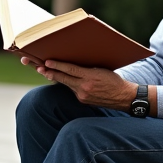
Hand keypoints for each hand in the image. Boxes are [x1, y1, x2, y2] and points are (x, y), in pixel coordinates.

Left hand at [22, 56, 136, 109]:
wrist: (124, 97)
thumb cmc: (114, 80)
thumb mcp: (101, 69)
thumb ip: (86, 68)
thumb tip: (72, 64)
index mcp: (90, 77)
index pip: (70, 70)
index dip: (57, 66)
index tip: (46, 62)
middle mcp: (84, 87)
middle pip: (63, 78)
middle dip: (49, 72)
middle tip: (38, 67)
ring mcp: (82, 95)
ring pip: (66, 84)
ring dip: (55, 77)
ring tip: (44, 71)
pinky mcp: (82, 100)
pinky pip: (72, 89)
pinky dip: (67, 83)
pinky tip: (60, 78)